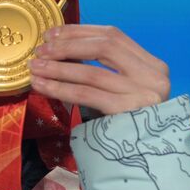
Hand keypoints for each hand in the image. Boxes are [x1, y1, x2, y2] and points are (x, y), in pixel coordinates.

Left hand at [26, 24, 171, 117]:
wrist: (145, 158)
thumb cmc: (129, 122)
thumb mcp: (123, 90)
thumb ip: (104, 69)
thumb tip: (58, 50)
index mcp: (153, 65)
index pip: (114, 35)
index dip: (80, 32)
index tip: (52, 34)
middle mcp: (154, 76)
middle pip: (104, 47)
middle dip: (67, 46)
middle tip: (40, 52)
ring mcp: (144, 94)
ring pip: (92, 72)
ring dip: (58, 68)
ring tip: (35, 69)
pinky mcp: (129, 111)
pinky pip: (87, 94)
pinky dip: (61, 88)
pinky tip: (42, 87)